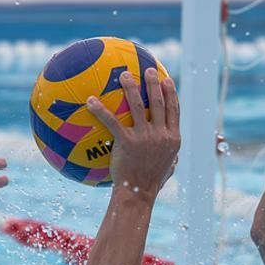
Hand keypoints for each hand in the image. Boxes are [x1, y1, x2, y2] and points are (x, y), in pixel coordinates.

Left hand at [86, 69, 180, 199]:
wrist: (139, 195)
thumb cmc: (151, 183)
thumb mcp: (168, 168)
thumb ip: (171, 156)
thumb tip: (173, 155)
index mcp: (173, 139)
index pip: (174, 110)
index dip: (171, 92)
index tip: (167, 79)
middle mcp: (162, 135)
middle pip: (159, 102)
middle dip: (153, 82)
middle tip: (148, 69)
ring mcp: (146, 138)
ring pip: (139, 105)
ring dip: (131, 87)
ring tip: (124, 74)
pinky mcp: (128, 142)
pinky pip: (112, 121)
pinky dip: (101, 109)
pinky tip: (91, 100)